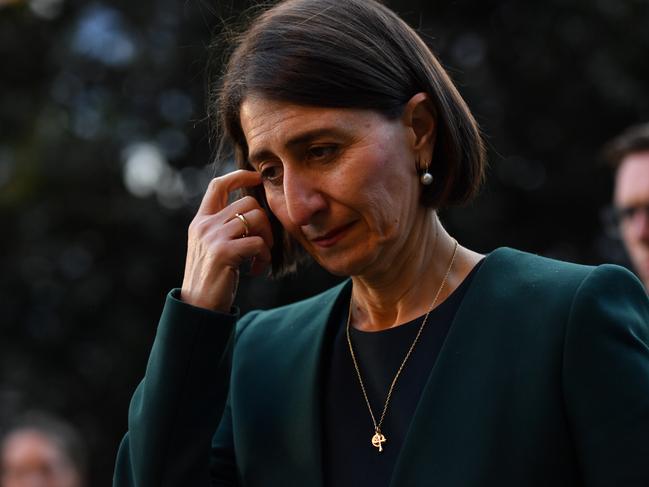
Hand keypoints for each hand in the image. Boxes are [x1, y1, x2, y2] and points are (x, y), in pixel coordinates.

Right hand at [180, 170, 272, 311]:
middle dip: (264, 222)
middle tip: (264, 246)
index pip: (218, 186)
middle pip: (248, 202)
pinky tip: (257, 269)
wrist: (198, 307)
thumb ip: (224, 228)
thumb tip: (253, 212)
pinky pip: (258, 242)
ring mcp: (213, 238)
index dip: (239, 176)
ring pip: (256, 218)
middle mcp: (205, 225)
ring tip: (260, 259)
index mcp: (201, 221)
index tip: (257, 177)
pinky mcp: (223, 252)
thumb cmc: (212, 279)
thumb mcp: (212, 247)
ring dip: (267, 240)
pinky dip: (265, 256)